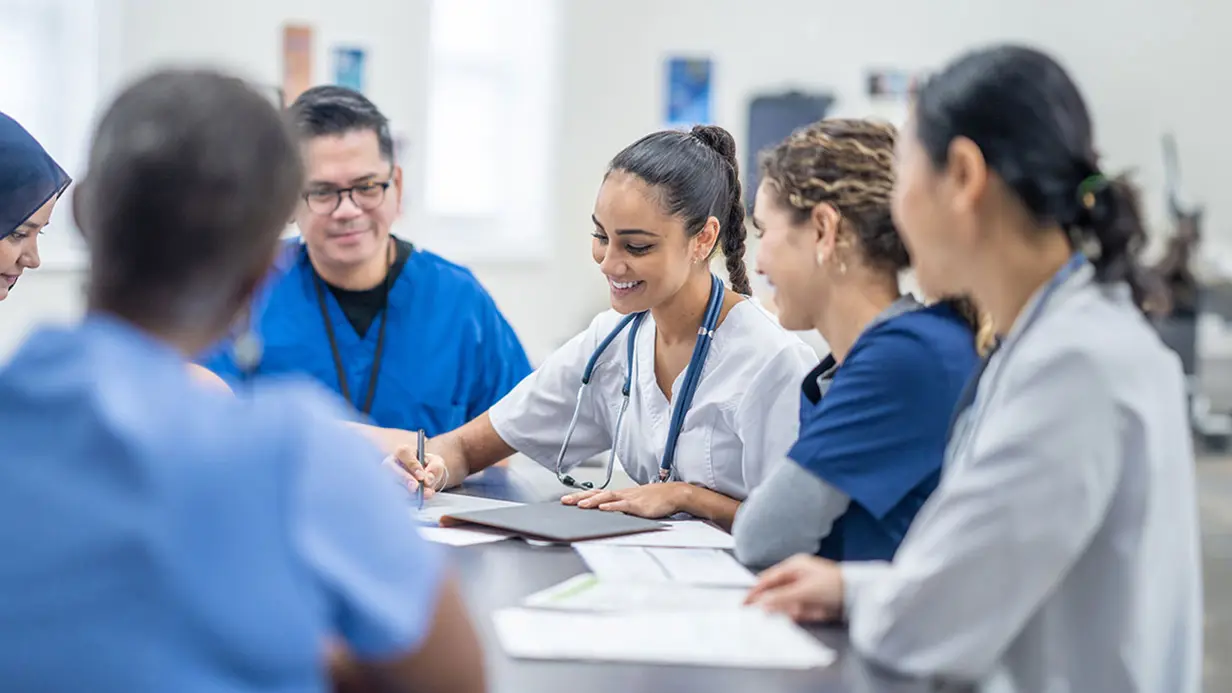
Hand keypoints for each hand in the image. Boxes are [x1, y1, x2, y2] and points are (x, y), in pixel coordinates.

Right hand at [383, 445, 447, 499]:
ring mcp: (388, 477)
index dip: (412, 465)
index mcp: (403, 452)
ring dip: (408, 492)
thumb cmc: (429, 466)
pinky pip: (395, 496)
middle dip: (404, 479)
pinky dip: (409, 499)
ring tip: (425, 494)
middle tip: (415, 487)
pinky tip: (420, 499)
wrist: (426, 478)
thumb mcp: (437, 463)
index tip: (421, 476)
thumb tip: (428, 479)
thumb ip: (435, 468)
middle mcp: (391, 463)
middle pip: (391, 468)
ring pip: (392, 484)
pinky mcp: (389, 490)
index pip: (403, 453)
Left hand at [560, 482, 689, 518]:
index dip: (581, 496)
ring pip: (607, 498)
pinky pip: (623, 505)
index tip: (566, 499)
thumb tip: (608, 513)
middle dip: (580, 498)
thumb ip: (621, 507)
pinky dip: (612, 506)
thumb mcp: (634, 502)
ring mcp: (630, 499)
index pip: (596, 493)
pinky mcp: (639, 506)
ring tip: (580, 505)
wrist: (673, 494)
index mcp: (620, 494)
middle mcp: (622, 494)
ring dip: (593, 501)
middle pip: (597, 494)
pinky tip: (603, 508)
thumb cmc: (655, 499)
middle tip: (565, 501)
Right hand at [744, 554, 844, 622]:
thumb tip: (761, 604)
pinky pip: (800, 608)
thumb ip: (780, 598)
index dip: (756, 591)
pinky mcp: (815, 600)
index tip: (744, 603)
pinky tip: (809, 614)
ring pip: (788, 601)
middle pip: (777, 590)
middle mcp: (800, 575)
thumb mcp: (803, 592)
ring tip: (795, 613)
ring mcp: (807, 587)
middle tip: (759, 613)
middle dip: (772, 602)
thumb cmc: (834, 585)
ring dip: (788, 609)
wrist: (860, 595)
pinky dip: (801, 613)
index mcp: (795, 565)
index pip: (768, 579)